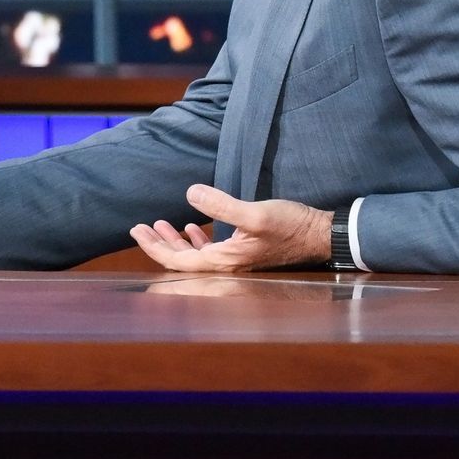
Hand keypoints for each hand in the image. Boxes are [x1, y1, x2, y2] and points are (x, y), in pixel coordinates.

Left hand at [129, 184, 331, 272]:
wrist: (321, 235)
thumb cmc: (291, 226)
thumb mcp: (255, 213)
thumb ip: (222, 205)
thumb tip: (191, 193)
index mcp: (225, 260)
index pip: (179, 260)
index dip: (155, 246)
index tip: (137, 230)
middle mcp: (227, 265)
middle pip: (182, 260)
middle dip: (158, 244)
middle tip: (138, 227)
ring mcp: (235, 259)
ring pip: (195, 255)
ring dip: (175, 240)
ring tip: (159, 224)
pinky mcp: (244, 250)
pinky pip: (211, 249)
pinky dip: (197, 239)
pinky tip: (191, 227)